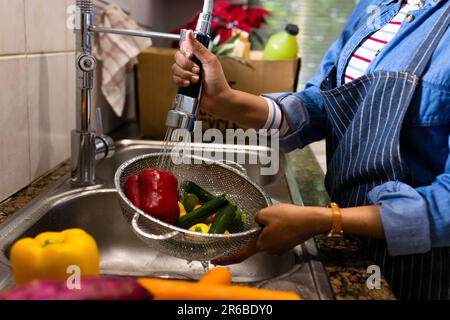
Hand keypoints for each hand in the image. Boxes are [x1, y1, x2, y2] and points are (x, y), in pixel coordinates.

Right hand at [172, 30, 231, 116]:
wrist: (217, 99)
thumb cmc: (217, 80)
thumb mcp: (210, 61)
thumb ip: (199, 47)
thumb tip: (190, 32)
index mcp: (198, 55)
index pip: (184, 46)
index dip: (185, 51)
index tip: (191, 56)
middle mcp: (190, 63)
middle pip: (177, 57)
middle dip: (187, 65)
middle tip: (198, 71)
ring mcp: (186, 73)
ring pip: (175, 68)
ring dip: (186, 75)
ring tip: (196, 80)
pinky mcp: (183, 83)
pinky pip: (174, 79)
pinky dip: (181, 81)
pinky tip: (189, 85)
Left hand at [214, 205, 331, 264]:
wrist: (310, 221)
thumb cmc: (288, 218)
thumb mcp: (265, 213)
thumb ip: (256, 218)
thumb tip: (257, 222)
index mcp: (261, 244)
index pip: (240, 253)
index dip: (227, 258)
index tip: (216, 260)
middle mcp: (269, 250)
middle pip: (255, 242)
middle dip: (255, 232)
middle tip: (262, 220)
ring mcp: (279, 248)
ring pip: (266, 238)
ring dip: (267, 229)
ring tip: (276, 217)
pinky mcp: (286, 244)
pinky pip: (275, 236)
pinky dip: (275, 229)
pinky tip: (282, 220)